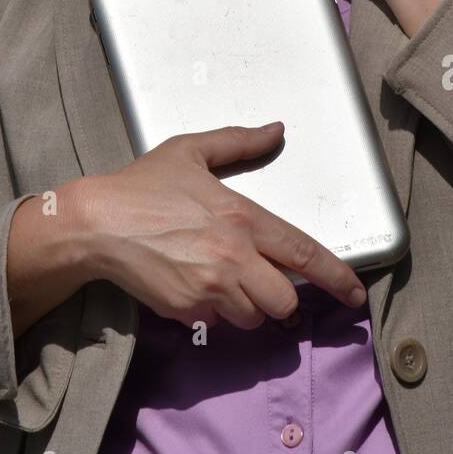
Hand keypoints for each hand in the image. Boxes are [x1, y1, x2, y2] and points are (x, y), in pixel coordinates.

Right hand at [75, 123, 367, 328]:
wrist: (97, 223)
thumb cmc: (143, 185)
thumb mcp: (191, 151)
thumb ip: (239, 142)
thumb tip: (275, 130)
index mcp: (242, 217)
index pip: (304, 254)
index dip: (337, 277)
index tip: (355, 292)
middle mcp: (233, 257)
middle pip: (285, 301)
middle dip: (280, 295)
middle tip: (260, 278)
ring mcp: (210, 289)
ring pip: (254, 317)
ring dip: (247, 305)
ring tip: (221, 277)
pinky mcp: (187, 311)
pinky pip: (217, 323)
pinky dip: (213, 312)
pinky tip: (193, 285)